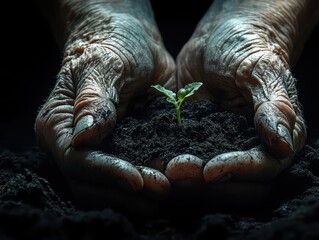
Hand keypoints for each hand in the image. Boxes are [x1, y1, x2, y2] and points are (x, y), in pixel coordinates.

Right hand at [34, 2, 174, 209]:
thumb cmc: (112, 44)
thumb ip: (93, 99)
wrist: (132, 42)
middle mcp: (76, 146)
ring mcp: (101, 152)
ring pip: (113, 189)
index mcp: (60, 125)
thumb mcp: (103, 64)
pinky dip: (153, 182)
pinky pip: (136, 175)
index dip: (106, 173)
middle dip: (126, 192)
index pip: (76, 161)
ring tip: (172, 190)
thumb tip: (83, 138)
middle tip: (163, 189)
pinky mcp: (127, 151)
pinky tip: (175, 181)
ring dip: (141, 196)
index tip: (138, 179)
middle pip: (92, 185)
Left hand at [170, 0, 309, 186]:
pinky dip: (174, 168)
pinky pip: (192, 162)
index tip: (210, 170)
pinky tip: (155, 164)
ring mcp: (228, 148)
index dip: (240, 172)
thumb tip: (283, 144)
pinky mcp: (203, 143)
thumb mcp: (260, 69)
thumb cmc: (246, 47)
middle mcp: (256, 148)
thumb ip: (275, 106)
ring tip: (163, 170)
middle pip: (241, 185)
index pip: (266, 166)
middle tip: (178, 171)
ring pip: (214, 182)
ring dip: (190, 182)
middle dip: (210, 185)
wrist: (219, 38)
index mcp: (280, 133)